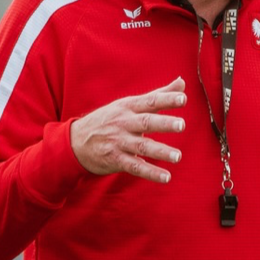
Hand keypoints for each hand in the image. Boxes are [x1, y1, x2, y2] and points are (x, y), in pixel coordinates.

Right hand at [70, 77, 186, 183]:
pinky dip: (150, 173)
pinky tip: (166, 177)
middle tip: (182, 125)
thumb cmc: (109, 119)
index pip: (150, 101)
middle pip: (146, 122)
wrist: (75, 141)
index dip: (167, 99)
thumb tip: (182, 83)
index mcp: (128, 107)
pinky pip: (135, 167)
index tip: (183, 98)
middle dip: (163, 123)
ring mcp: (118, 142)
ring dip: (160, 151)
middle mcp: (124, 123)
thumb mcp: (129, 104)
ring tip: (178, 156)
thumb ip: (158, 95)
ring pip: (141, 146)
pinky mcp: (115, 160)